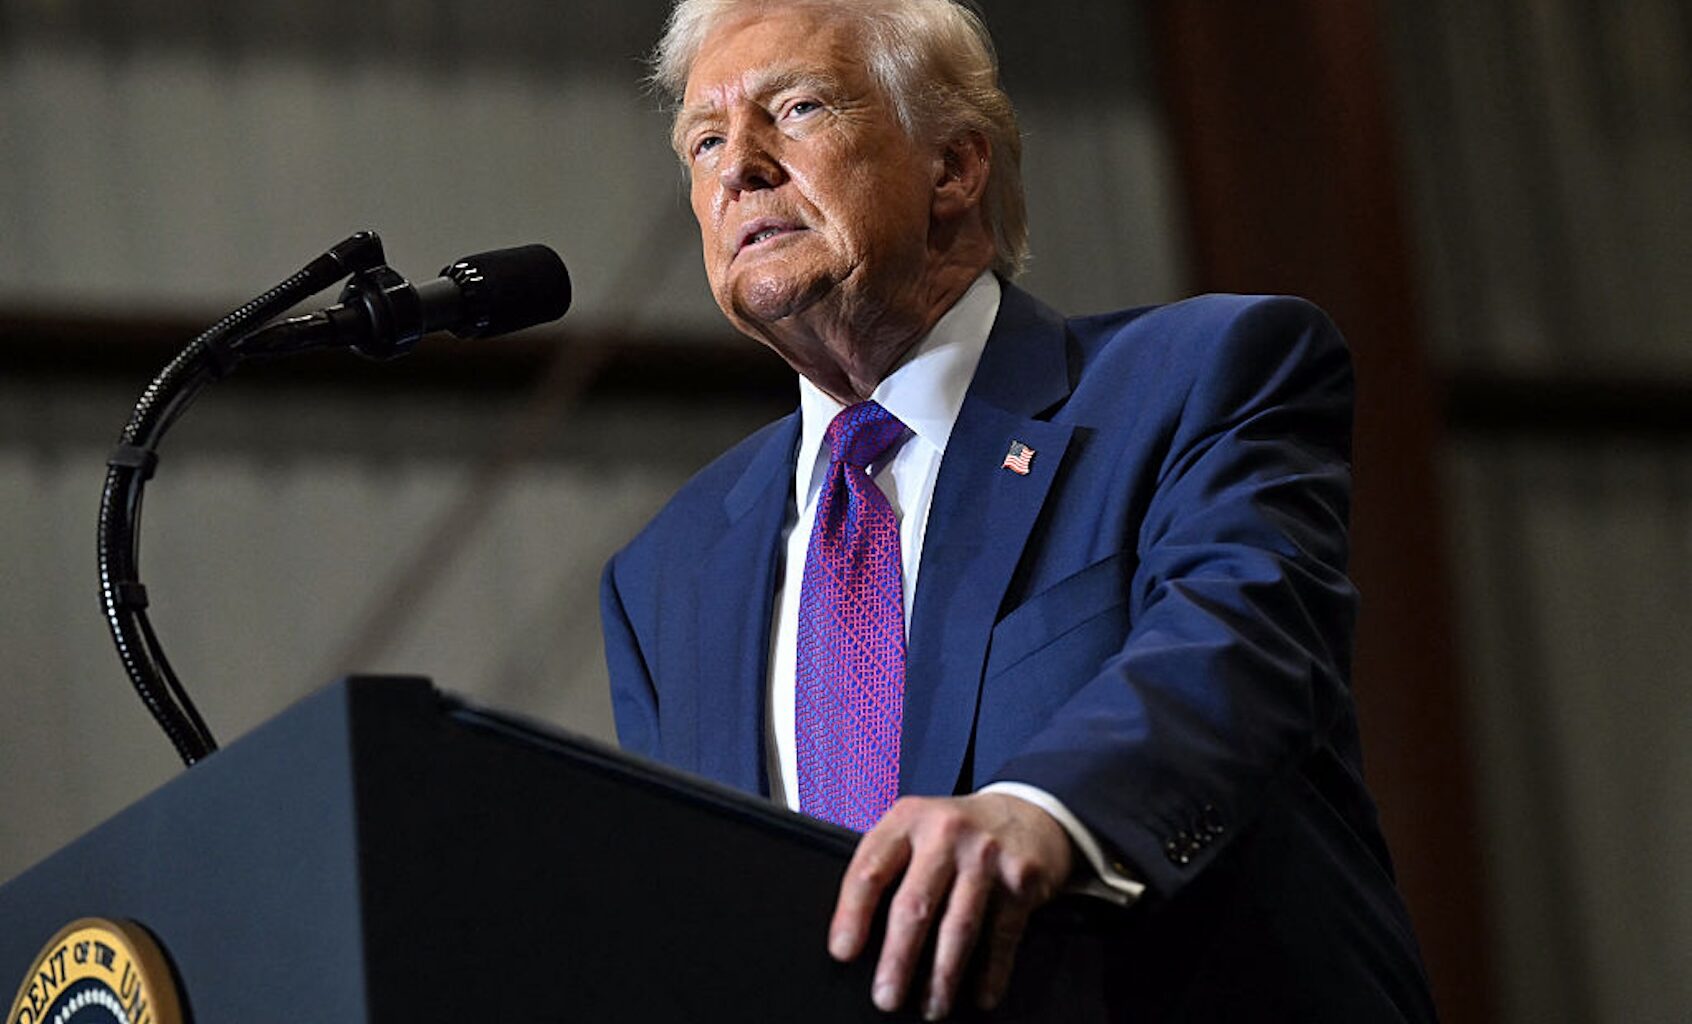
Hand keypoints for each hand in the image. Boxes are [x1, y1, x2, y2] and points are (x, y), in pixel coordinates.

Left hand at [827, 792, 1073, 1018]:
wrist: (1026, 813)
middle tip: (886, 996)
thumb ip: (887, 865)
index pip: (870, 870)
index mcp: (908, 819)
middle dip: (898, 959)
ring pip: (959, 926)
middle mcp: (946, 833)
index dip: (852, 914)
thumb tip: (854, 935)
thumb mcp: (915, 828)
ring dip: (943, 976)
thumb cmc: (956, 832)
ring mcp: (986, 855)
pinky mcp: (1021, 879)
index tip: (843, 951)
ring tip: (931, 1007)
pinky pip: (1003, 935)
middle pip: (915, 905)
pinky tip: (981, 994)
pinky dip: (992, 971)